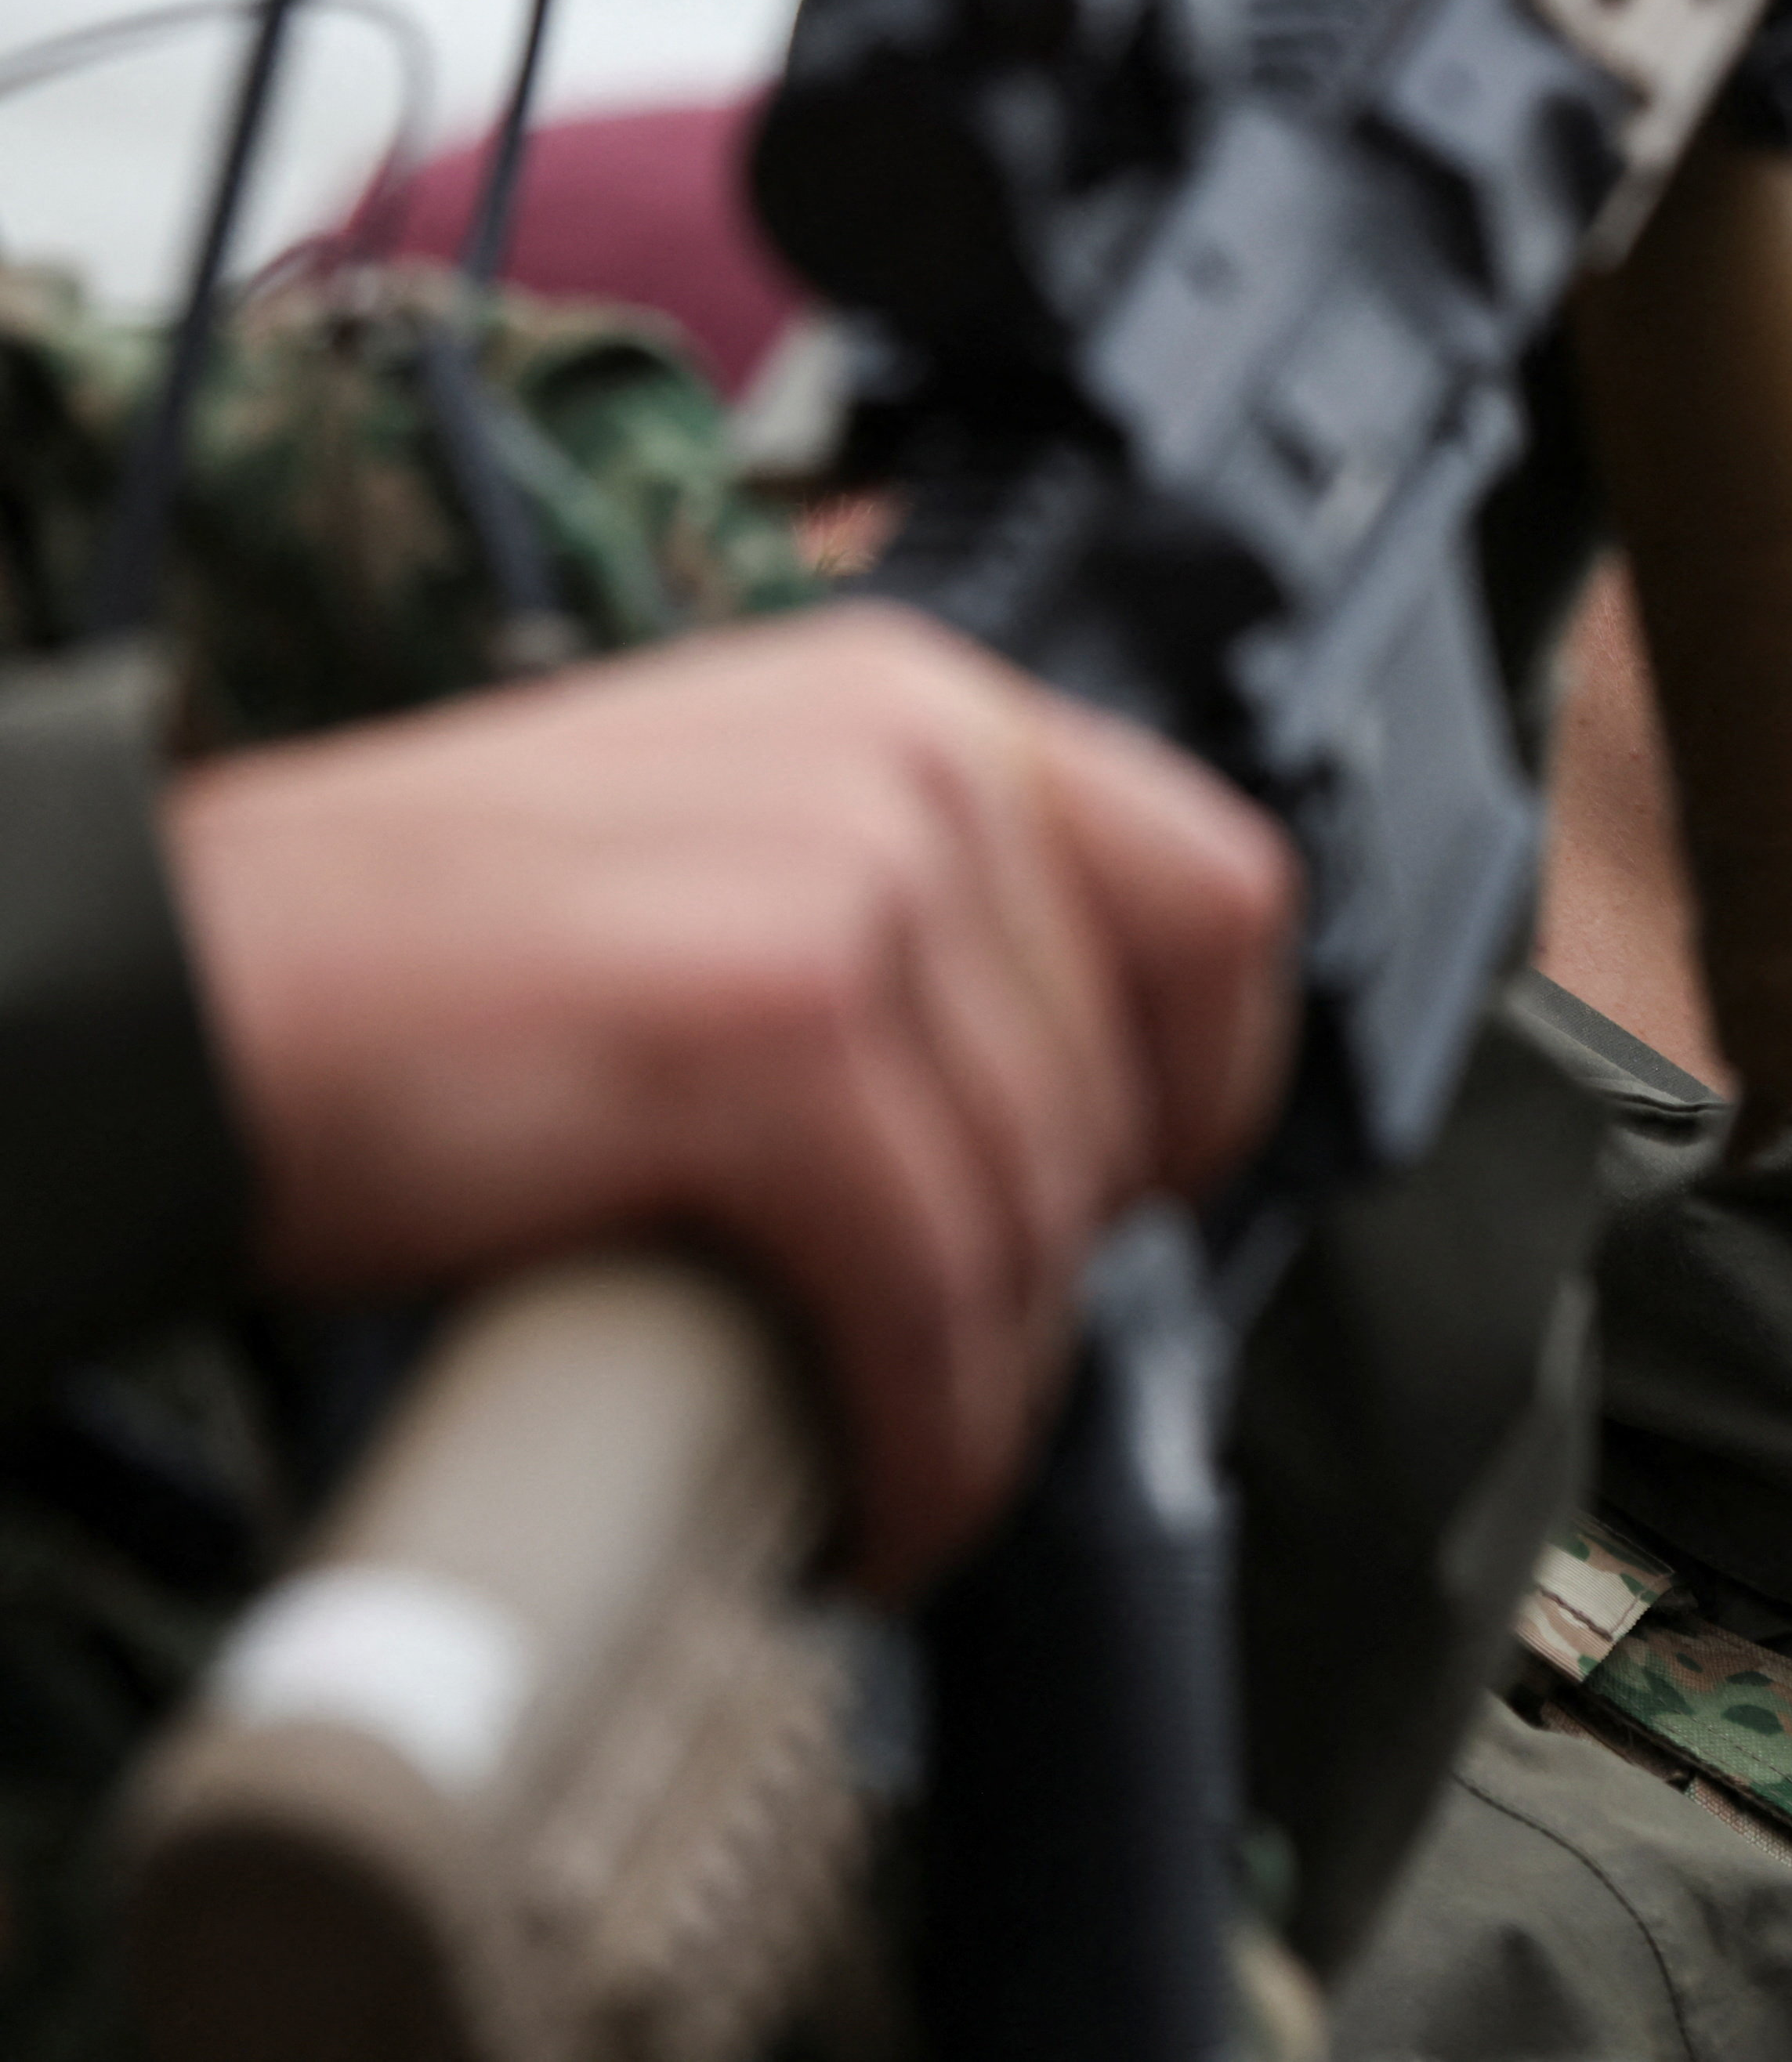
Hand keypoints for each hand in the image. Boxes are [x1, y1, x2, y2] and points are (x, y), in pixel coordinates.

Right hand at [160, 607, 1297, 1591]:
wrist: (160, 1000)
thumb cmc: (409, 963)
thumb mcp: (717, 855)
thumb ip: (903, 918)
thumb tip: (1063, 1104)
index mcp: (916, 701)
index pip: (1222, 898)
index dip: (1201, 1089)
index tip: (1128, 1207)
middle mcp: (913, 755)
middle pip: (1124, 1094)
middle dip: (1050, 1285)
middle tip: (945, 1375)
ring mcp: (850, 878)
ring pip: (1033, 1214)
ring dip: (980, 1389)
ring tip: (887, 1457)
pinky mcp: (771, 1025)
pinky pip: (930, 1289)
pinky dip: (918, 1432)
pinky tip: (860, 1498)